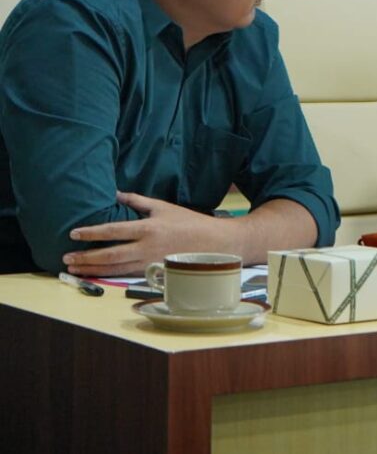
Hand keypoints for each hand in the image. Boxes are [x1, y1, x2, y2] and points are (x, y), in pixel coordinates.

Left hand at [62, 192, 241, 275]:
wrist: (215, 244)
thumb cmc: (190, 223)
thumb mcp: (164, 207)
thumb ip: (139, 201)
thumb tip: (116, 194)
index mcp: (149, 228)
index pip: (113, 231)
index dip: (91, 233)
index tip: (74, 234)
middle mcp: (147, 247)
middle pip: (109, 255)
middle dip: (85, 257)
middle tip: (66, 258)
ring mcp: (151, 263)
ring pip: (115, 269)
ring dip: (92, 270)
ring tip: (75, 269)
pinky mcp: (155, 274)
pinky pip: (127, 275)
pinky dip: (110, 275)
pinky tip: (98, 275)